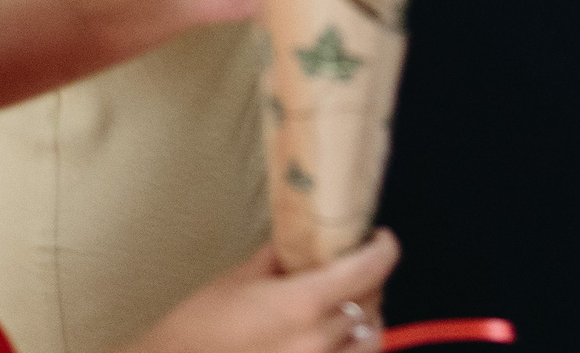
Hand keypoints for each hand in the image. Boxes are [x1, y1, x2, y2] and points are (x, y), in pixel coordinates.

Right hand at [137, 231, 399, 352]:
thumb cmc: (196, 328)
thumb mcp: (239, 280)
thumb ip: (281, 257)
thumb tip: (305, 237)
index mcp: (302, 305)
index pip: (368, 270)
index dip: (383, 249)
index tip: (380, 238)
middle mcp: (318, 341)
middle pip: (371, 303)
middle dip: (369, 281)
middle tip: (355, 267)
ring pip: (371, 341)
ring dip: (367, 320)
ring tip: (350, 307)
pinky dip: (352, 348)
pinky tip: (336, 339)